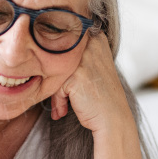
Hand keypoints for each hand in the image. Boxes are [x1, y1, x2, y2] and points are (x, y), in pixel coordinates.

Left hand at [49, 32, 144, 158]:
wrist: (113, 119)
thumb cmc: (102, 97)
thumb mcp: (95, 67)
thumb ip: (78, 55)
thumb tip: (44, 51)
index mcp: (97, 39)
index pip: (65, 43)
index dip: (63, 64)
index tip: (70, 81)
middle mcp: (91, 45)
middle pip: (58, 58)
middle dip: (58, 79)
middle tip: (65, 97)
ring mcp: (84, 60)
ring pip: (55, 73)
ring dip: (57, 92)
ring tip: (64, 106)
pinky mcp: (75, 76)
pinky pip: (56, 87)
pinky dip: (58, 101)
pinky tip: (64, 111)